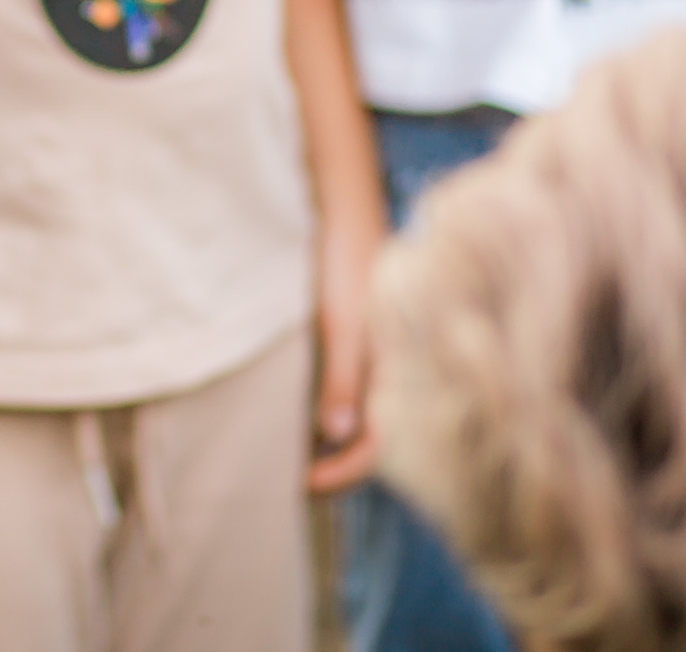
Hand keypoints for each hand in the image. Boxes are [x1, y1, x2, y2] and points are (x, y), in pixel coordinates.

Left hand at [306, 208, 383, 493]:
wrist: (346, 204)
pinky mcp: (357, 332)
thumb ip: (344, 377)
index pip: (374, 448)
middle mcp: (389, 368)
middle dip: (334, 462)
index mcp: (395, 372)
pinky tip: (299, 403)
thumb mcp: (343, 321)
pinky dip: (330, 403)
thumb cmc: (348, 260)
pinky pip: (350, 383)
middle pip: (369, 437)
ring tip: (291, 447)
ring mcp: (374, 351)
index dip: (340, 473)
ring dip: (330, 435)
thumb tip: (334, 435)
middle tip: (290, 473)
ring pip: (360, 412)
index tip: (300, 482)